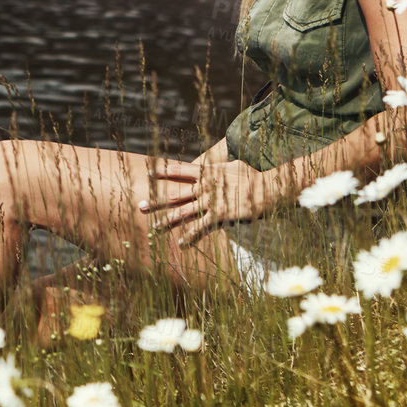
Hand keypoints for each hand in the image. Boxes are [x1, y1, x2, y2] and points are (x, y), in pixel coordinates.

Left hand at [140, 158, 267, 247]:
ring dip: (167, 222)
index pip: (179, 170)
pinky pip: (202, 227)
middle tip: (139, 207)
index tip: (148, 173)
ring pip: (183, 213)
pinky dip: (192, 236)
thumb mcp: (234, 164)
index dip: (163, 172)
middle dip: (156, 202)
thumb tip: (220, 162)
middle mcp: (204, 187)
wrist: (267, 188)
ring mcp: (210, 202)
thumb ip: (221, 166)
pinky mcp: (220, 215)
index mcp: (206, 173)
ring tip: (153, 229)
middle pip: (175, 195)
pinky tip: (181, 244)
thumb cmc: (253, 175)